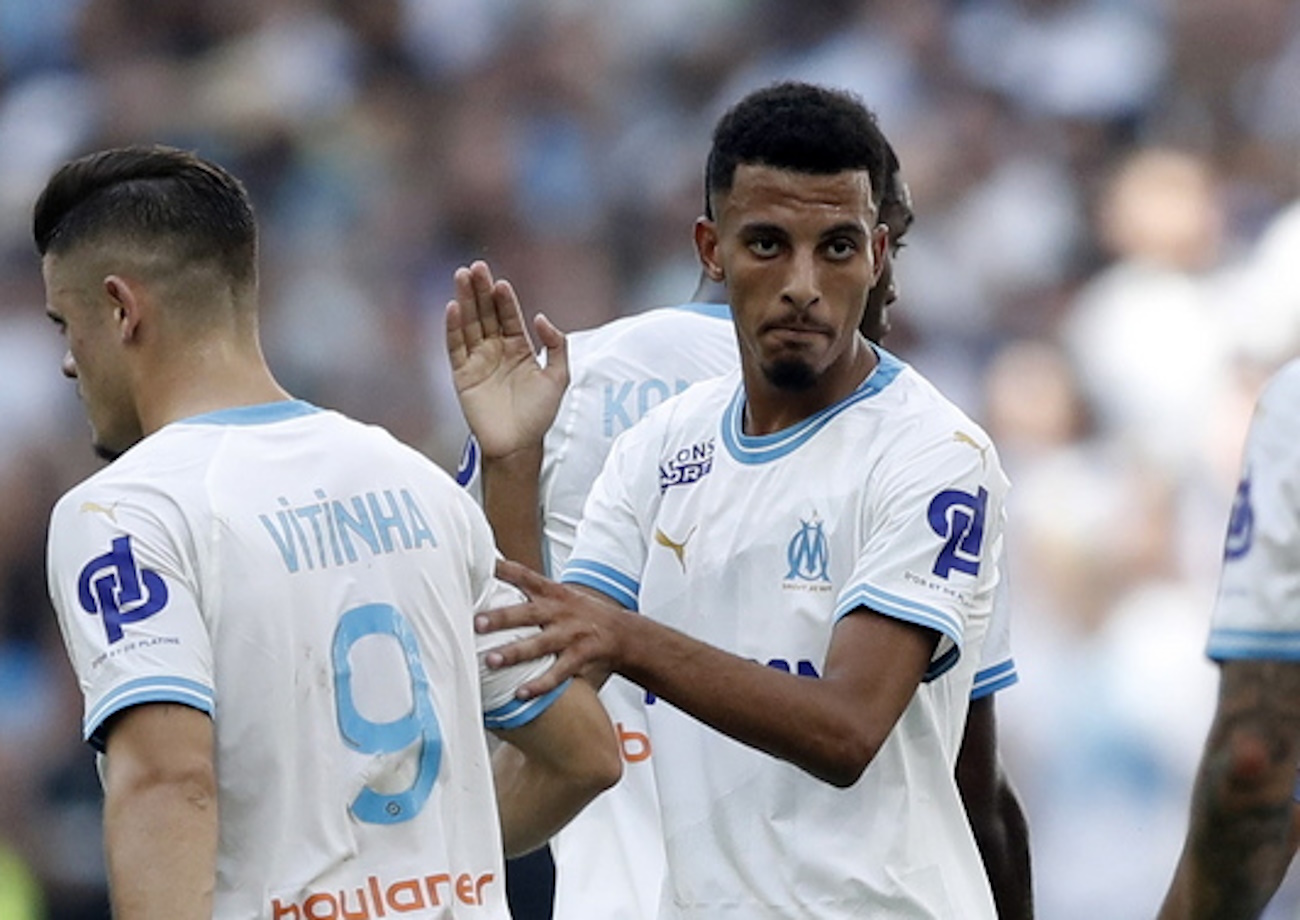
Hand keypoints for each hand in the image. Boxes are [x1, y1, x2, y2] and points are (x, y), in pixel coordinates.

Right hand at [445, 261, 568, 459]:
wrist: (519, 445)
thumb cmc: (539, 414)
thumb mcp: (559, 377)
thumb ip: (557, 345)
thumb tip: (541, 318)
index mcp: (519, 347)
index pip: (509, 315)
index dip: (504, 298)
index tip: (500, 282)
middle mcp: (496, 349)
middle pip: (486, 313)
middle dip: (481, 290)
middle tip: (476, 267)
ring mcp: (478, 360)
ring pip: (469, 324)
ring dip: (465, 300)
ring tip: (461, 276)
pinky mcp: (462, 374)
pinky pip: (455, 347)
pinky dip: (453, 328)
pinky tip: (453, 308)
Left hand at [476, 559, 624, 698]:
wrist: (622, 633)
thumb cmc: (579, 613)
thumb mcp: (559, 595)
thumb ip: (529, 589)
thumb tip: (493, 576)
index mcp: (553, 593)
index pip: (526, 576)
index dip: (504, 569)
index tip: (483, 565)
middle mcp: (560, 612)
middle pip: (528, 613)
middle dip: (502, 618)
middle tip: (477, 622)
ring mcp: (571, 635)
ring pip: (540, 645)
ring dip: (515, 653)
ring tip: (491, 661)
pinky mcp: (580, 657)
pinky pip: (558, 673)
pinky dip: (540, 684)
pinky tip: (521, 693)